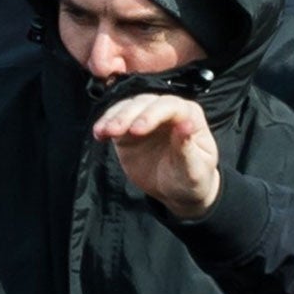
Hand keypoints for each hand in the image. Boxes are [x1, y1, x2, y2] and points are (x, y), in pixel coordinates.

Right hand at [94, 93, 221, 219]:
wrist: (176, 191)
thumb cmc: (192, 179)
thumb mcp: (194, 170)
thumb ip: (187, 147)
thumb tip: (186, 124)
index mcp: (189, 115)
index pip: (170, 106)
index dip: (152, 114)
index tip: (137, 130)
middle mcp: (167, 110)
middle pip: (145, 102)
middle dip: (128, 115)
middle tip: (114, 131)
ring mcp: (147, 117)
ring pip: (128, 106)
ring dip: (113, 117)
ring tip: (102, 131)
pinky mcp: (129, 128)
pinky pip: (115, 119)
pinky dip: (105, 124)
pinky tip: (99, 133)